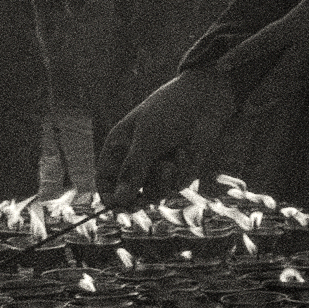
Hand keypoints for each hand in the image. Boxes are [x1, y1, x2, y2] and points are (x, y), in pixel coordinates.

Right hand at [101, 69, 238, 198]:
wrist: (203, 100)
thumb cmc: (168, 113)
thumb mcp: (146, 140)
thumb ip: (133, 170)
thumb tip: (118, 201)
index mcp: (120, 147)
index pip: (105, 179)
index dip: (108, 195)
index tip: (116, 207)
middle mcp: (137, 160)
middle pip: (128, 193)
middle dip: (136, 199)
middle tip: (140, 203)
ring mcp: (158, 167)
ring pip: (153, 193)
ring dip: (162, 182)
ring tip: (170, 163)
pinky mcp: (179, 171)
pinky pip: (174, 186)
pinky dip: (180, 173)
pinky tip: (186, 152)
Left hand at [226, 0, 308, 99]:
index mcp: (304, 24)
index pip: (266, 41)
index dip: (242, 53)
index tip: (220, 67)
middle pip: (285, 74)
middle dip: (265, 93)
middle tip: (247, 110)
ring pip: (306, 77)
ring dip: (286, 93)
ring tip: (271, 106)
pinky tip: (307, 90)